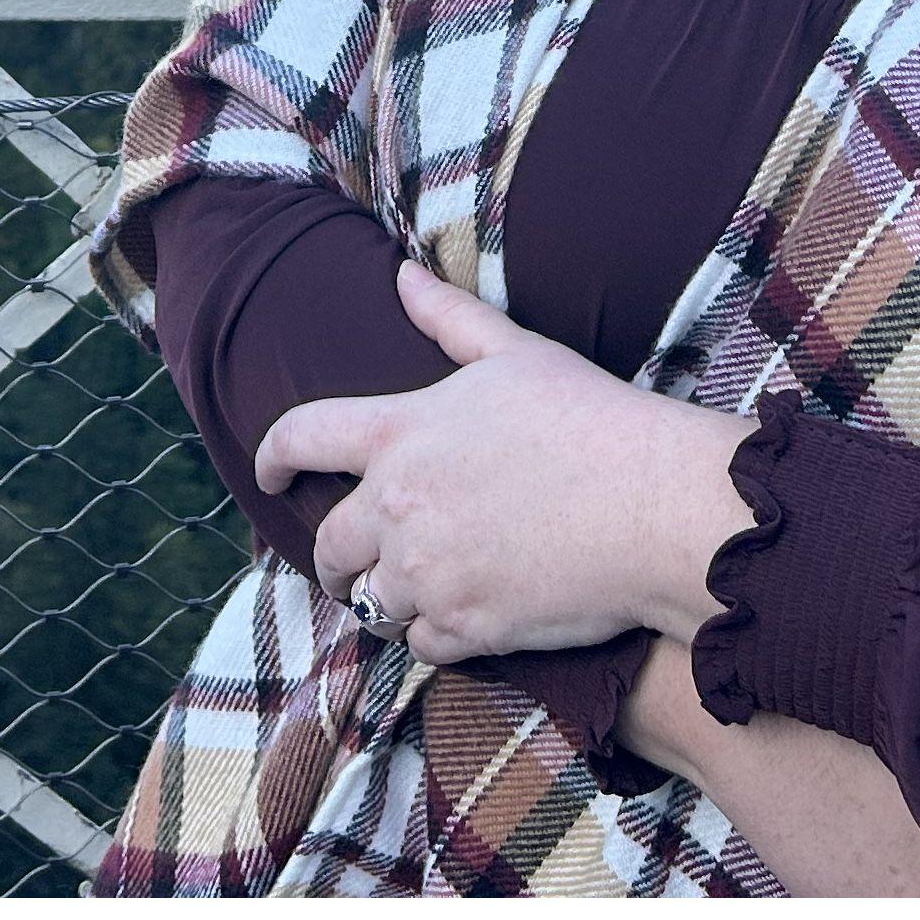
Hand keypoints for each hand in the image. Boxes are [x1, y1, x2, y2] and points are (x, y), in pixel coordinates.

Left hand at [256, 260, 750, 664]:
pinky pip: (420, 644)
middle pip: (329, 542)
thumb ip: (449, 316)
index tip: (268, 470)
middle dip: (332, 553)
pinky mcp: (465, 627)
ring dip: (385, 596)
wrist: (652, 506)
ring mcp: (428, 573)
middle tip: (350, 560)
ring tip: (414, 589)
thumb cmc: (590, 420)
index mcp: (401, 434)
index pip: (302, 436)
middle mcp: (399, 507)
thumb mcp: (516, 353)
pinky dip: (433, 634)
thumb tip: (401, 275)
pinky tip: (461, 617)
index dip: (273, 454)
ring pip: (370, 601)